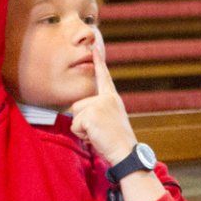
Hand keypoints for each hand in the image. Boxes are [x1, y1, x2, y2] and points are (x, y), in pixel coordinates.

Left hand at [69, 44, 138, 165]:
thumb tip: (79, 114)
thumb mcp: (109, 120)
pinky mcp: (92, 115)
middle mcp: (106, 98)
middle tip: (99, 131)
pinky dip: (82, 135)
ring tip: (98, 134)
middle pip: (77, 105)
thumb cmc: (117, 142)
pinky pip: (74, 125)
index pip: (103, 77)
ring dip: (81, 129)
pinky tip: (96, 137)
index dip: (98, 62)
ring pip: (74, 115)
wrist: (127, 153)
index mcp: (112, 98)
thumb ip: (98, 111)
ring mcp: (99, 105)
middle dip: (82, 121)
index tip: (94, 46)